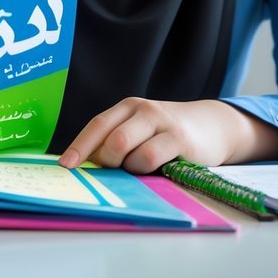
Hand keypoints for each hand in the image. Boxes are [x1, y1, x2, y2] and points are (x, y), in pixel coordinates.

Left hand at [57, 98, 277, 173]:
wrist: (212, 125)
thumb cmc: (167, 134)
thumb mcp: (140, 130)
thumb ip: (118, 141)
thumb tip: (86, 167)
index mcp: (126, 107)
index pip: (97, 125)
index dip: (79, 146)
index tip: (65, 165)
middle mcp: (142, 109)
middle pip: (109, 138)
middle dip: (106, 161)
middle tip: (116, 170)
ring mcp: (161, 121)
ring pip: (126, 148)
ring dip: (129, 167)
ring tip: (142, 167)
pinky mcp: (179, 138)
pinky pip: (150, 156)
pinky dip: (146, 168)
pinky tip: (158, 168)